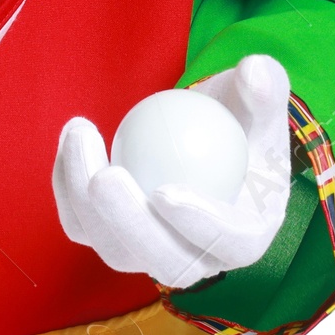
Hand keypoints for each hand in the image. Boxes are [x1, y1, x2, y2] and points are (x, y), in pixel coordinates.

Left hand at [52, 55, 292, 289]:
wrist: (202, 132)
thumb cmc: (240, 118)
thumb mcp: (260, 98)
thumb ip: (266, 88)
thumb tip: (255, 73)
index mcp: (248, 234)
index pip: (230, 245)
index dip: (200, 228)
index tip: (165, 192)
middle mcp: (201, 258)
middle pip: (165, 262)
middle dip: (129, 225)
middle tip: (105, 177)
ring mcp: (153, 251)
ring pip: (114, 248)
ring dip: (85, 200)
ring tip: (80, 134)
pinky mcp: (115, 235)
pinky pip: (83, 224)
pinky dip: (68, 186)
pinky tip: (71, 139)